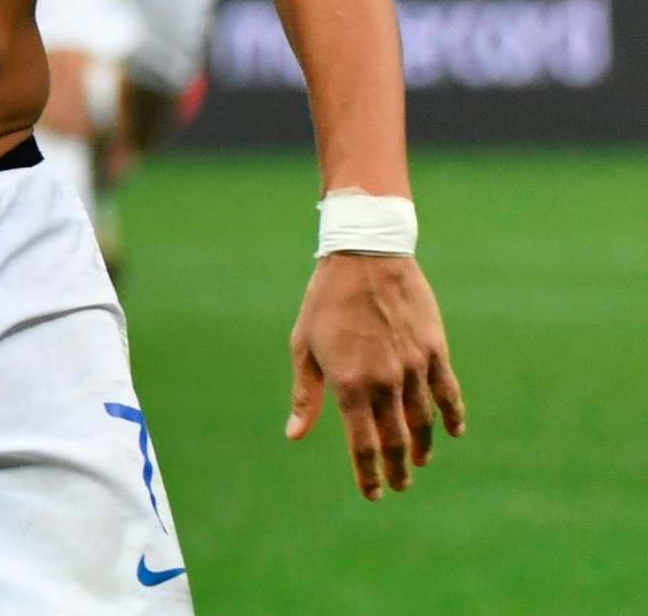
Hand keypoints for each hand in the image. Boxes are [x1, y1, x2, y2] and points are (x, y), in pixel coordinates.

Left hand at [287, 253, 464, 499]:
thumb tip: (295, 435)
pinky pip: (448, 392)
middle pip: (396, 439)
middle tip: (400, 485)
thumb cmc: (325, 301)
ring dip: (424, 446)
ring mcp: (413, 367)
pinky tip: (453, 431)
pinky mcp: (434, 350)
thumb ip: (305, 394)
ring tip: (420, 461)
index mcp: (349, 383)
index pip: (362, 444)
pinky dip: (453, 415)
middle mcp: (384, 381)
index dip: (369, 474)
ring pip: (424, 420)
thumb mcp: (304, 346)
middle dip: (397, 467)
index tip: (374, 494)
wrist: (364, 256)